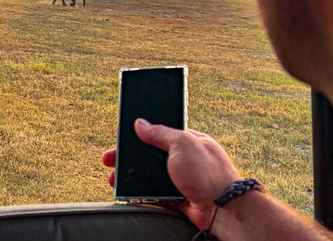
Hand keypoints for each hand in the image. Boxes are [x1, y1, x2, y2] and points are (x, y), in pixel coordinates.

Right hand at [102, 118, 240, 228]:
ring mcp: (182, 179)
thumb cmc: (207, 172)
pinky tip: (130, 192)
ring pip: (150, 175)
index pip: (159, 133)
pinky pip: (155, 193)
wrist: (222, 209)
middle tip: (110, 161)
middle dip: (129, 158)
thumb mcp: (181, 143)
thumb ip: (160, 133)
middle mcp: (185, 159)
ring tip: (114, 179)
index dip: (139, 135)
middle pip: (151, 155)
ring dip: (132, 177)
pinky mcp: (179, 197)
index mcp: (188, 141)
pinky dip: (142, 193)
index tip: (121, 138)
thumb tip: (140, 123)